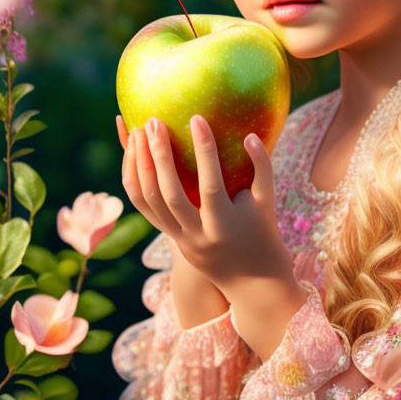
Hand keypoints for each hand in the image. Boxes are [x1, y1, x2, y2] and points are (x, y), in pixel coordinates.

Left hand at [116, 112, 292, 295]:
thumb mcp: (267, 201)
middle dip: (159, 156)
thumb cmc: (263, 232)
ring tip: (137, 132)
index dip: (204, 151)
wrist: (250, 281)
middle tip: (154, 122)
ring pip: (149, 201)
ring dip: (139, 165)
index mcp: (224, 225)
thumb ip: (262, 166)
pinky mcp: (169, 236)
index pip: (210, 185)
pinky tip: (133, 153)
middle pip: (169, 194)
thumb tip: (248, 134)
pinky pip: (143, 207)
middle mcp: (197, 235)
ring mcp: (179, 238)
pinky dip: (134, 180)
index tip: (196, 118)